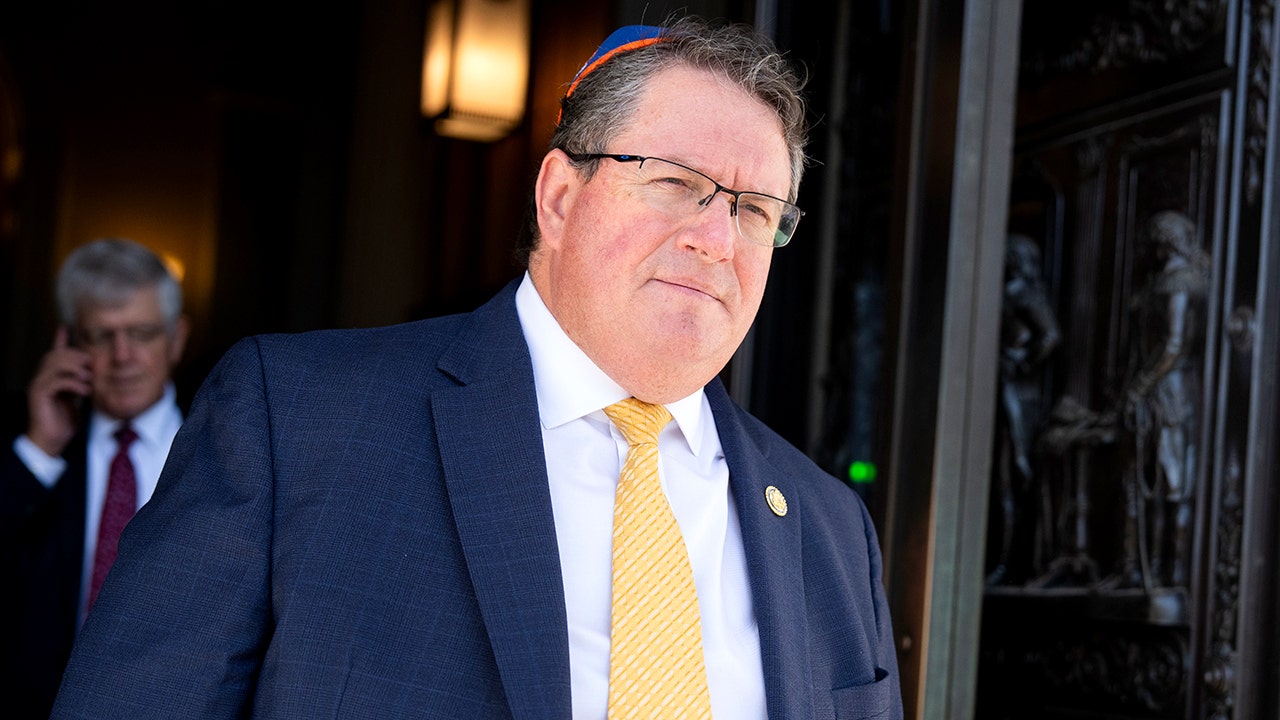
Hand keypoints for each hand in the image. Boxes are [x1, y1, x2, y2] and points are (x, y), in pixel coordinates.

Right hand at [26, 326, 92, 456]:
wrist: (52, 439)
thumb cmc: (65, 420)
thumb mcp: (77, 397)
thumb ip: (81, 382)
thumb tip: (92, 371)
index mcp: (51, 377)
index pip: (54, 353)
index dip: (60, 340)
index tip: (67, 326)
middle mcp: (41, 378)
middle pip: (56, 355)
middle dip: (76, 356)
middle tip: (91, 364)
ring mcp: (38, 385)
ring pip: (55, 365)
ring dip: (76, 368)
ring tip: (90, 378)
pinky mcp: (39, 395)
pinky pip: (57, 382)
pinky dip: (74, 384)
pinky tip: (85, 390)